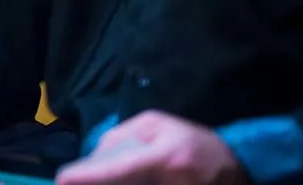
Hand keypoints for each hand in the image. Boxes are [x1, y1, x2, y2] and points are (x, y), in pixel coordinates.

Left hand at [57, 111, 249, 184]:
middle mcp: (170, 184)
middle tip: (72, 181)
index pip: (118, 171)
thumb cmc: (192, 141)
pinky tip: (123, 181)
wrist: (240, 168)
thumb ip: (123, 136)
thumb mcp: (157, 124)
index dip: (88, 177)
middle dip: (97, 184)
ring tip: (92, 178)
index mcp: (164, 158)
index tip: (62, 180)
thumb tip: (94, 157)